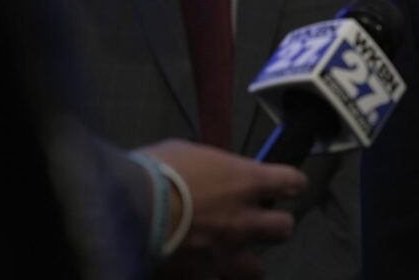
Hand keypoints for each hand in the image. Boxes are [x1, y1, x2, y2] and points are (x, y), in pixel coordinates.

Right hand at [140, 139, 306, 279]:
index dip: (291, 184)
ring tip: (235, 255)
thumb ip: (212, 166)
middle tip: (259, 222)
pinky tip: (202, 270)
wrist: (125, 210)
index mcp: (246, 181)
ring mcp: (225, 253)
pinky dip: (212, 276)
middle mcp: (244, 220)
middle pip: (284, 228)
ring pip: (258, 268)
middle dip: (275, 225)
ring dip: (248, 260)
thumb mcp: (189, 152)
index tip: (286, 185)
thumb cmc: (155, 172)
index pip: (292, 182)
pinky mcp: (201, 277)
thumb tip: (214, 171)